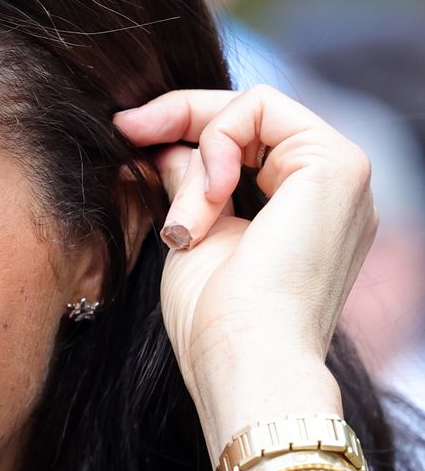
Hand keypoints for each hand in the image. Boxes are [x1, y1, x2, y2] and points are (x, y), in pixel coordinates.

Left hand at [113, 85, 378, 439]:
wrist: (244, 363)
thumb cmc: (216, 322)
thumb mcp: (193, 237)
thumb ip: (190, 184)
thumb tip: (165, 145)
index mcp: (307, 210)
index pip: (247, 139)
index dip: (183, 124)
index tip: (126, 131)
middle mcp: (335, 190)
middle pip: (251, 115)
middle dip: (178, 118)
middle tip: (127, 129)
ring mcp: (343, 175)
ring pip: (253, 110)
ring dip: (198, 158)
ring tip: (184, 225)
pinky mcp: (337, 164)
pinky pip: (262, 107)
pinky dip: (218, 144)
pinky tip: (208, 201)